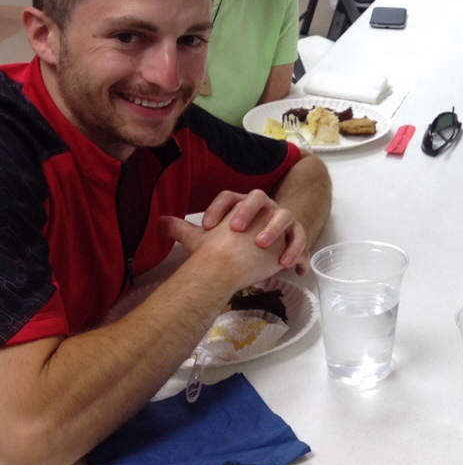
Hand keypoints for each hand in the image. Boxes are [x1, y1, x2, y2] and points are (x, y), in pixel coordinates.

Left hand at [160, 189, 311, 281]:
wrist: (259, 249)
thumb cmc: (232, 243)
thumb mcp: (207, 239)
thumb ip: (184, 231)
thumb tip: (158, 222)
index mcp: (241, 204)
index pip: (229, 197)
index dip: (218, 208)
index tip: (205, 225)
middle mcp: (263, 208)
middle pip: (259, 197)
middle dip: (248, 211)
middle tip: (235, 229)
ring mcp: (281, 220)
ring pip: (284, 215)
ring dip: (274, 228)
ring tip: (262, 246)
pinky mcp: (295, 237)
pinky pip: (301, 240)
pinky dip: (297, 251)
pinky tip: (288, 268)